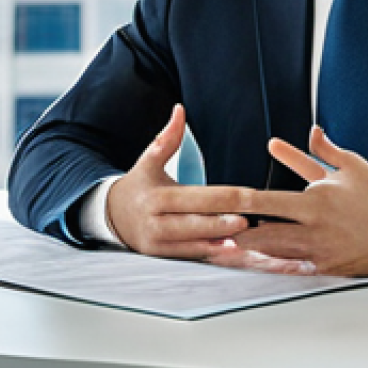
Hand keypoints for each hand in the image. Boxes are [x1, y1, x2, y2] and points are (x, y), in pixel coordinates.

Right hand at [105, 105, 312, 272]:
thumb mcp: (148, 161)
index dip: (226, 198)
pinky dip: (217, 255)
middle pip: (200, 223)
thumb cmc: (139, 185)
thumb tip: (179, 109)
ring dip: (227, 244)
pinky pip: (195, 257)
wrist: (111, 216)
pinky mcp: (164, 258)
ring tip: (253, 241)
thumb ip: (167, 138)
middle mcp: (157, 222)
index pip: (199, 197)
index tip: (251, 197)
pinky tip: (239, 254)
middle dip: (229, 223)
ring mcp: (160, 244)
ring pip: (199, 245)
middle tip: (255, 220)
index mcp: (157, 197)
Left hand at [227, 126, 367, 275]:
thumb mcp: (350, 167)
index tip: (216, 202)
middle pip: (262, 235)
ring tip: (224, 242)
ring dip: (250, 248)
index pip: (267, 202)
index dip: (238, 204)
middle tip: (212, 228)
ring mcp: (319, 254)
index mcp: (316, 203)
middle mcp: (314, 231)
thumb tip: (303, 133)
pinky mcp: (325, 270)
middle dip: (236, 233)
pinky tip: (252, 260)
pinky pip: (290, 267)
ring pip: (273, 254)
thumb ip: (320, 151)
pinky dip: (271, 262)